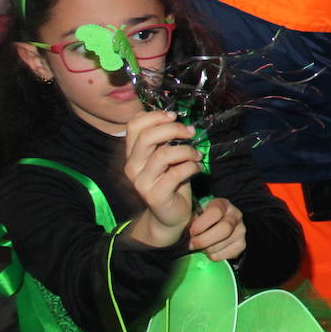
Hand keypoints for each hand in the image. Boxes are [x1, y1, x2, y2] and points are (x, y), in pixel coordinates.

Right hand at [123, 111, 199, 246]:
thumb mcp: (166, 157)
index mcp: (133, 153)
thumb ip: (164, 140)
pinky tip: (197, 168)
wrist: (169, 215)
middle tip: (191, 132)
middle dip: (173, 129)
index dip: (155, 116)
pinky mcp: (155, 195)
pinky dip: (191, 167)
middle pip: (147, 137)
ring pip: (163, 155)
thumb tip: (174, 118)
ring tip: (197, 155)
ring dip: (186, 151)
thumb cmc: (171, 181)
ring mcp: (141, 182)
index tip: (174, 116)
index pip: (134, 126)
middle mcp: (132, 166)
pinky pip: (176, 174)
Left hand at [188, 198, 246, 261]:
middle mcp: (235, 215)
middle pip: (224, 229)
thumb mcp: (196, 212)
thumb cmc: (201, 221)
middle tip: (192, 244)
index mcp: (222, 204)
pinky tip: (209, 251)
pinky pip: (227, 254)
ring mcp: (241, 230)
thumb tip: (185, 227)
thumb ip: (192, 216)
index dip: (201, 224)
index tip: (191, 232)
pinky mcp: (242, 244)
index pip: (216, 212)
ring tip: (200, 247)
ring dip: (207, 249)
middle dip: (204, 240)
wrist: (215, 229)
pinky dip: (214, 256)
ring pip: (223, 244)